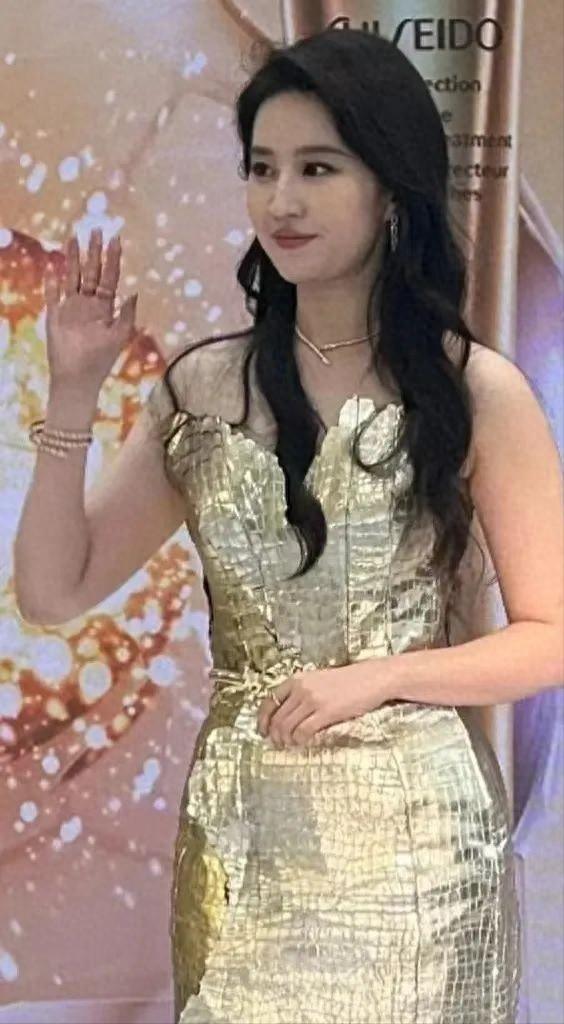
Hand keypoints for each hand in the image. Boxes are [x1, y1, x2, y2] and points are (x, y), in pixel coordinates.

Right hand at [44, 228, 137, 394]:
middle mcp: (89, 303)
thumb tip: (134, 291)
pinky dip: (52, 282)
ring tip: (73, 237)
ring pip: (72, 276)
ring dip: (72, 258)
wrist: (77, 378)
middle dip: (94, 251)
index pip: (110, 277)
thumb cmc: (101, 360)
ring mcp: (71, 308)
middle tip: (96, 229)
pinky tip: (52, 267)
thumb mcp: (118, 336)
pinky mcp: (55, 315)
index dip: (113, 259)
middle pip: (91, 271)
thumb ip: (126, 314)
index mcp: (105, 307)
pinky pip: (52, 294)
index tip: (116, 239)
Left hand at [256, 661, 394, 747]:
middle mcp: (301, 688)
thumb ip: (301, 692)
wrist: (372, 678)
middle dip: (274, 734)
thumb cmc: (347, 681)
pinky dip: (299, 740)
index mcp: (297, 679)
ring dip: (285, 739)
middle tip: (277, 744)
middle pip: (277, 717)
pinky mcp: (326, 712)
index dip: (263, 719)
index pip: (269, 701)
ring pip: (287, 726)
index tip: (263, 730)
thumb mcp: (318, 680)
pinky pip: (303, 731)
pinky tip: (302, 743)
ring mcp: (312, 700)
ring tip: (289, 745)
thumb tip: (286, 714)